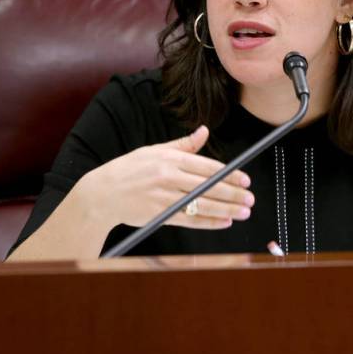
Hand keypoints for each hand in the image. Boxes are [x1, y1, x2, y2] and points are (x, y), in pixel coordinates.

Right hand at [81, 125, 254, 230]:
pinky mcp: (159, 215)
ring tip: (244, 211)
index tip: (245, 179)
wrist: (101, 193)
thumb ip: (183, 145)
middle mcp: (168, 176)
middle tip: (251, 198)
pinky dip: (209, 222)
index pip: (207, 166)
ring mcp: (164, 197)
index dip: (229, 174)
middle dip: (233, 193)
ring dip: (227, 209)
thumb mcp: (154, 150)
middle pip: (209, 186)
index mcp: (169, 158)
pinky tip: (224, 222)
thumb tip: (204, 131)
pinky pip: (190, 220)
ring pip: (203, 204)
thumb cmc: (129, 170)